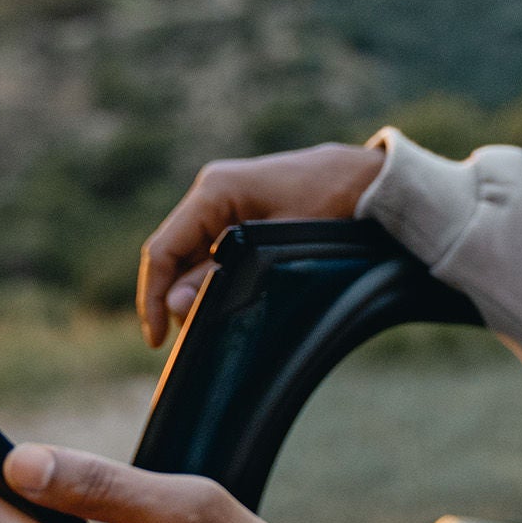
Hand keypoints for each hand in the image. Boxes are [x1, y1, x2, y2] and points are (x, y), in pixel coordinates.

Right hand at [137, 142, 385, 345]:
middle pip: (174, 255)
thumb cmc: (329, 206)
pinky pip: (212, 250)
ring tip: (209, 329)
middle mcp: (212, 192)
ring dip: (196, 291)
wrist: (367, 180)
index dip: (154, 297)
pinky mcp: (240, 212)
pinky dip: (213, 279)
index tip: (156, 340)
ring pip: (192, 256)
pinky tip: (224, 305)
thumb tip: (177, 304)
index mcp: (214, 191)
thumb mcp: (277, 248)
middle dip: (177, 300)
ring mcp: (225, 201)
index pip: (163, 249)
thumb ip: (224, 275)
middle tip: (190, 342)